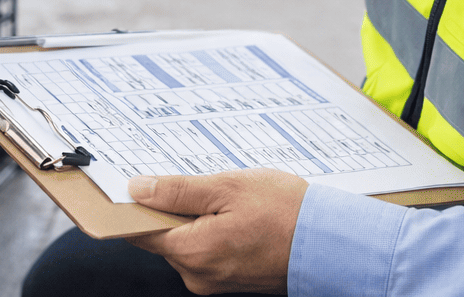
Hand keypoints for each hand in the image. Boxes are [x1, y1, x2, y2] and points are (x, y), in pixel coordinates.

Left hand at [125, 169, 306, 294]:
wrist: (333, 243)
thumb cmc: (287, 212)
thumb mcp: (228, 187)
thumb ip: (178, 190)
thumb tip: (138, 189)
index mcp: (193, 252)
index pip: (140, 231)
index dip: (132, 206)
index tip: (131, 183)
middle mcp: (198, 275)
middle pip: (163, 236)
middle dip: (172, 207)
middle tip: (199, 182)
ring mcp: (215, 281)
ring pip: (187, 241)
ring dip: (196, 217)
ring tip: (227, 197)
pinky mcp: (231, 279)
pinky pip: (207, 250)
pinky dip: (213, 229)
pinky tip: (236, 213)